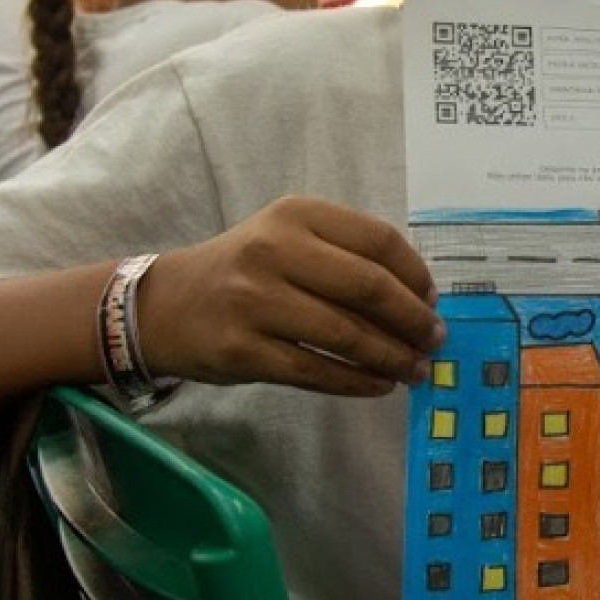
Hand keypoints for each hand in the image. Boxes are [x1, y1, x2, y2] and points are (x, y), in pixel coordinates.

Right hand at [138, 196, 442, 395]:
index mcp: (296, 215)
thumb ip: (345, 255)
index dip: (415, 275)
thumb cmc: (243, 270)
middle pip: (368, 287)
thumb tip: (417, 298)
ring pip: (346, 335)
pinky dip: (357, 381)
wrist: (164, 305)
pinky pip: (316, 371)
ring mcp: (255, 301)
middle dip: (412, 319)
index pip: (378, 240)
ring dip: (392, 356)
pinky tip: (379, 384)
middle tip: (434, 340)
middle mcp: (275, 250)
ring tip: (415, 369)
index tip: (432, 300)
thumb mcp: (288, 238)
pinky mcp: (244, 350)